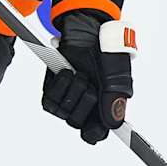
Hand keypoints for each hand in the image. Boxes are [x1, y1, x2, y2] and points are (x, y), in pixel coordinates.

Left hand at [40, 11, 134, 144]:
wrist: (87, 31)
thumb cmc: (106, 53)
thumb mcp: (116, 76)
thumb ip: (115, 100)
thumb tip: (114, 125)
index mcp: (104, 108)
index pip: (96, 134)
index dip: (94, 134)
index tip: (92, 132)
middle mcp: (86, 107)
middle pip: (78, 124)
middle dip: (85, 102)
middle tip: (92, 83)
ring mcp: (69, 99)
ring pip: (64, 112)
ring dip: (73, 90)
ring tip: (81, 74)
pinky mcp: (53, 90)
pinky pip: (50, 101)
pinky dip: (59, 85)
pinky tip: (67, 72)